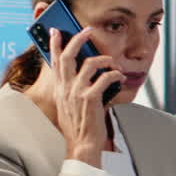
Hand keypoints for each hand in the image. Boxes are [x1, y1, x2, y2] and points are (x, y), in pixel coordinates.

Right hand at [49, 27, 122, 166]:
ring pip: (90, 63)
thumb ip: (72, 89)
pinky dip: (115, 74)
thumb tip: (83, 73)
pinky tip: (120, 77)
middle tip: (88, 30)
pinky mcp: (90, 98)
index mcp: (60, 89)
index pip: (55, 62)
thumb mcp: (69, 104)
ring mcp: (77, 92)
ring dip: (105, 59)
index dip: (55, 45)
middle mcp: (65, 88)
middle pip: (68, 56)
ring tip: (113, 63)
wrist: (82, 144)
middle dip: (78, 39)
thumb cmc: (79, 125)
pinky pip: (105, 78)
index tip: (56, 31)